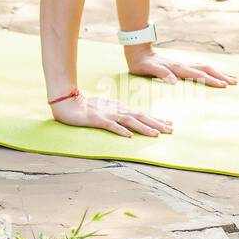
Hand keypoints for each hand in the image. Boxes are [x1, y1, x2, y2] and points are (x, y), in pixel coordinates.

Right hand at [49, 92, 172, 137]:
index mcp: (119, 108)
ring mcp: (107, 114)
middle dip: (156, 123)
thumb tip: (129, 124)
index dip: (155, 119)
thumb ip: (116, 115)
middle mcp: (116, 110)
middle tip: (171, 130)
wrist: (66, 102)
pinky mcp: (97, 119)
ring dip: (144, 128)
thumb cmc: (85, 107)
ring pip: (129, 121)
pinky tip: (129, 136)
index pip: (141, 114)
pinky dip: (121, 130)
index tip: (169, 124)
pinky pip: (111, 126)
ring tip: (156, 134)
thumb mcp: (105, 110)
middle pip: (140, 116)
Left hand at [125, 47, 237, 86]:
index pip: (198, 75)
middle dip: (221, 76)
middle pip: (206, 70)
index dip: (211, 80)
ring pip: (205, 68)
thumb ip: (161, 74)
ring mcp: (183, 65)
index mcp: (177, 68)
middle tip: (235, 83)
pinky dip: (210, 72)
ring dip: (219, 73)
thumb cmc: (142, 63)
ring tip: (232, 78)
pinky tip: (215, 75)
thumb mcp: (148, 69)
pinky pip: (200, 69)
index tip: (223, 86)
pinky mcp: (181, 66)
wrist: (138, 51)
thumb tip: (174, 82)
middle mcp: (183, 65)